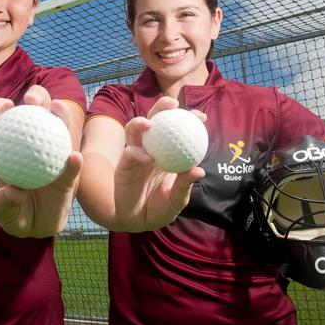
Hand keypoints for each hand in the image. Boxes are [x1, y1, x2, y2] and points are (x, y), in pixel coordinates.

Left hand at [0, 85, 82, 237]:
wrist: (40, 227)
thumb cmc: (17, 214)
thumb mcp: (5, 213)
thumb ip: (4, 204)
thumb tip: (14, 191)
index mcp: (13, 146)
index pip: (7, 119)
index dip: (0, 108)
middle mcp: (36, 143)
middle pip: (39, 111)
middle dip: (36, 95)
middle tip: (30, 101)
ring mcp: (56, 154)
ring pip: (60, 126)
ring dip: (60, 113)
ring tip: (57, 110)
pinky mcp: (71, 173)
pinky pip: (73, 165)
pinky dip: (74, 161)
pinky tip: (74, 158)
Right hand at [113, 97, 204, 231]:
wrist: (138, 221)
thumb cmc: (160, 208)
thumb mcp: (177, 199)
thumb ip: (185, 185)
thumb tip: (199, 170)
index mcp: (167, 153)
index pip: (177, 131)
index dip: (188, 119)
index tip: (200, 117)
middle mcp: (151, 149)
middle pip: (155, 121)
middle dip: (162, 107)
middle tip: (173, 103)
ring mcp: (135, 155)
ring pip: (134, 131)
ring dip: (140, 123)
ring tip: (149, 123)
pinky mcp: (123, 165)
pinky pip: (129, 154)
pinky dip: (137, 152)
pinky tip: (147, 157)